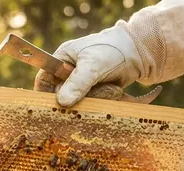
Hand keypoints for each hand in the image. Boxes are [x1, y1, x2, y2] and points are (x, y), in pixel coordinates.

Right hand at [33, 21, 152, 106]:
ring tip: (108, 85)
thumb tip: (62, 103)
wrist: (139, 53)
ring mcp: (83, 83)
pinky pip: (93, 103)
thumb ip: (77, 83)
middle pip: (62, 95)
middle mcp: (70, 72)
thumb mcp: (93, 65)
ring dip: (96, 97)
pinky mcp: (96, 91)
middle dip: (78, 97)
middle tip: (90, 92)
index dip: (45, 94)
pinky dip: (104, 99)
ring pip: (80, 101)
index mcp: (63, 59)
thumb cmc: (113, 51)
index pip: (44, 79)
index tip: (52, 106)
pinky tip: (114, 89)